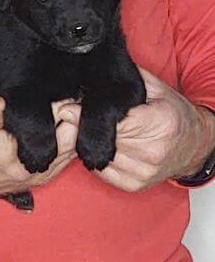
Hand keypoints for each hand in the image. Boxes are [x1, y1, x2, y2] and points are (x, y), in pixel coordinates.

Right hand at [0, 97, 78, 201]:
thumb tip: (4, 101)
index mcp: (12, 150)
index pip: (51, 122)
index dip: (58, 101)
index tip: (54, 89)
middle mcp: (31, 166)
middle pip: (73, 135)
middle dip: (72, 113)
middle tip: (61, 98)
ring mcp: (40, 174)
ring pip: (74, 148)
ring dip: (72, 128)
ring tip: (61, 110)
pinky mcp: (43, 178)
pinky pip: (69, 159)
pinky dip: (70, 142)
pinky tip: (60, 128)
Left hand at [63, 68, 214, 191]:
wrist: (193, 146)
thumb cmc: (173, 114)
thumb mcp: (155, 89)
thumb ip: (126, 80)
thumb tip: (91, 75)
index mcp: (160, 123)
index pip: (115, 122)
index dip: (88, 114)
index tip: (69, 108)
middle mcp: (153, 151)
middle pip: (104, 138)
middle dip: (85, 127)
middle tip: (70, 115)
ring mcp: (143, 172)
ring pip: (99, 156)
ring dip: (89, 144)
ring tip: (88, 130)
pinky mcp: (133, 185)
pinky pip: (101, 171)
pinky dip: (97, 158)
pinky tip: (100, 146)